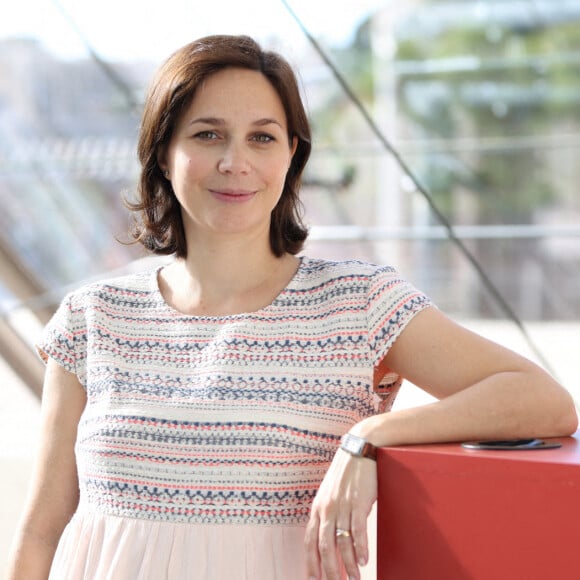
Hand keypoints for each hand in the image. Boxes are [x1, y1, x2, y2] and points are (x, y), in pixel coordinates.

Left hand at [304, 448, 376, 579]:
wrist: (359, 450)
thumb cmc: (345, 474)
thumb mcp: (330, 494)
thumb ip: (327, 514)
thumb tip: (329, 537)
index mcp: (318, 508)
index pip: (310, 541)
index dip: (311, 563)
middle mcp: (327, 509)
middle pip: (324, 547)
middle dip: (329, 571)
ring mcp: (342, 506)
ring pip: (342, 543)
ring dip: (348, 565)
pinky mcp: (358, 502)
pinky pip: (358, 530)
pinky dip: (360, 548)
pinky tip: (363, 561)